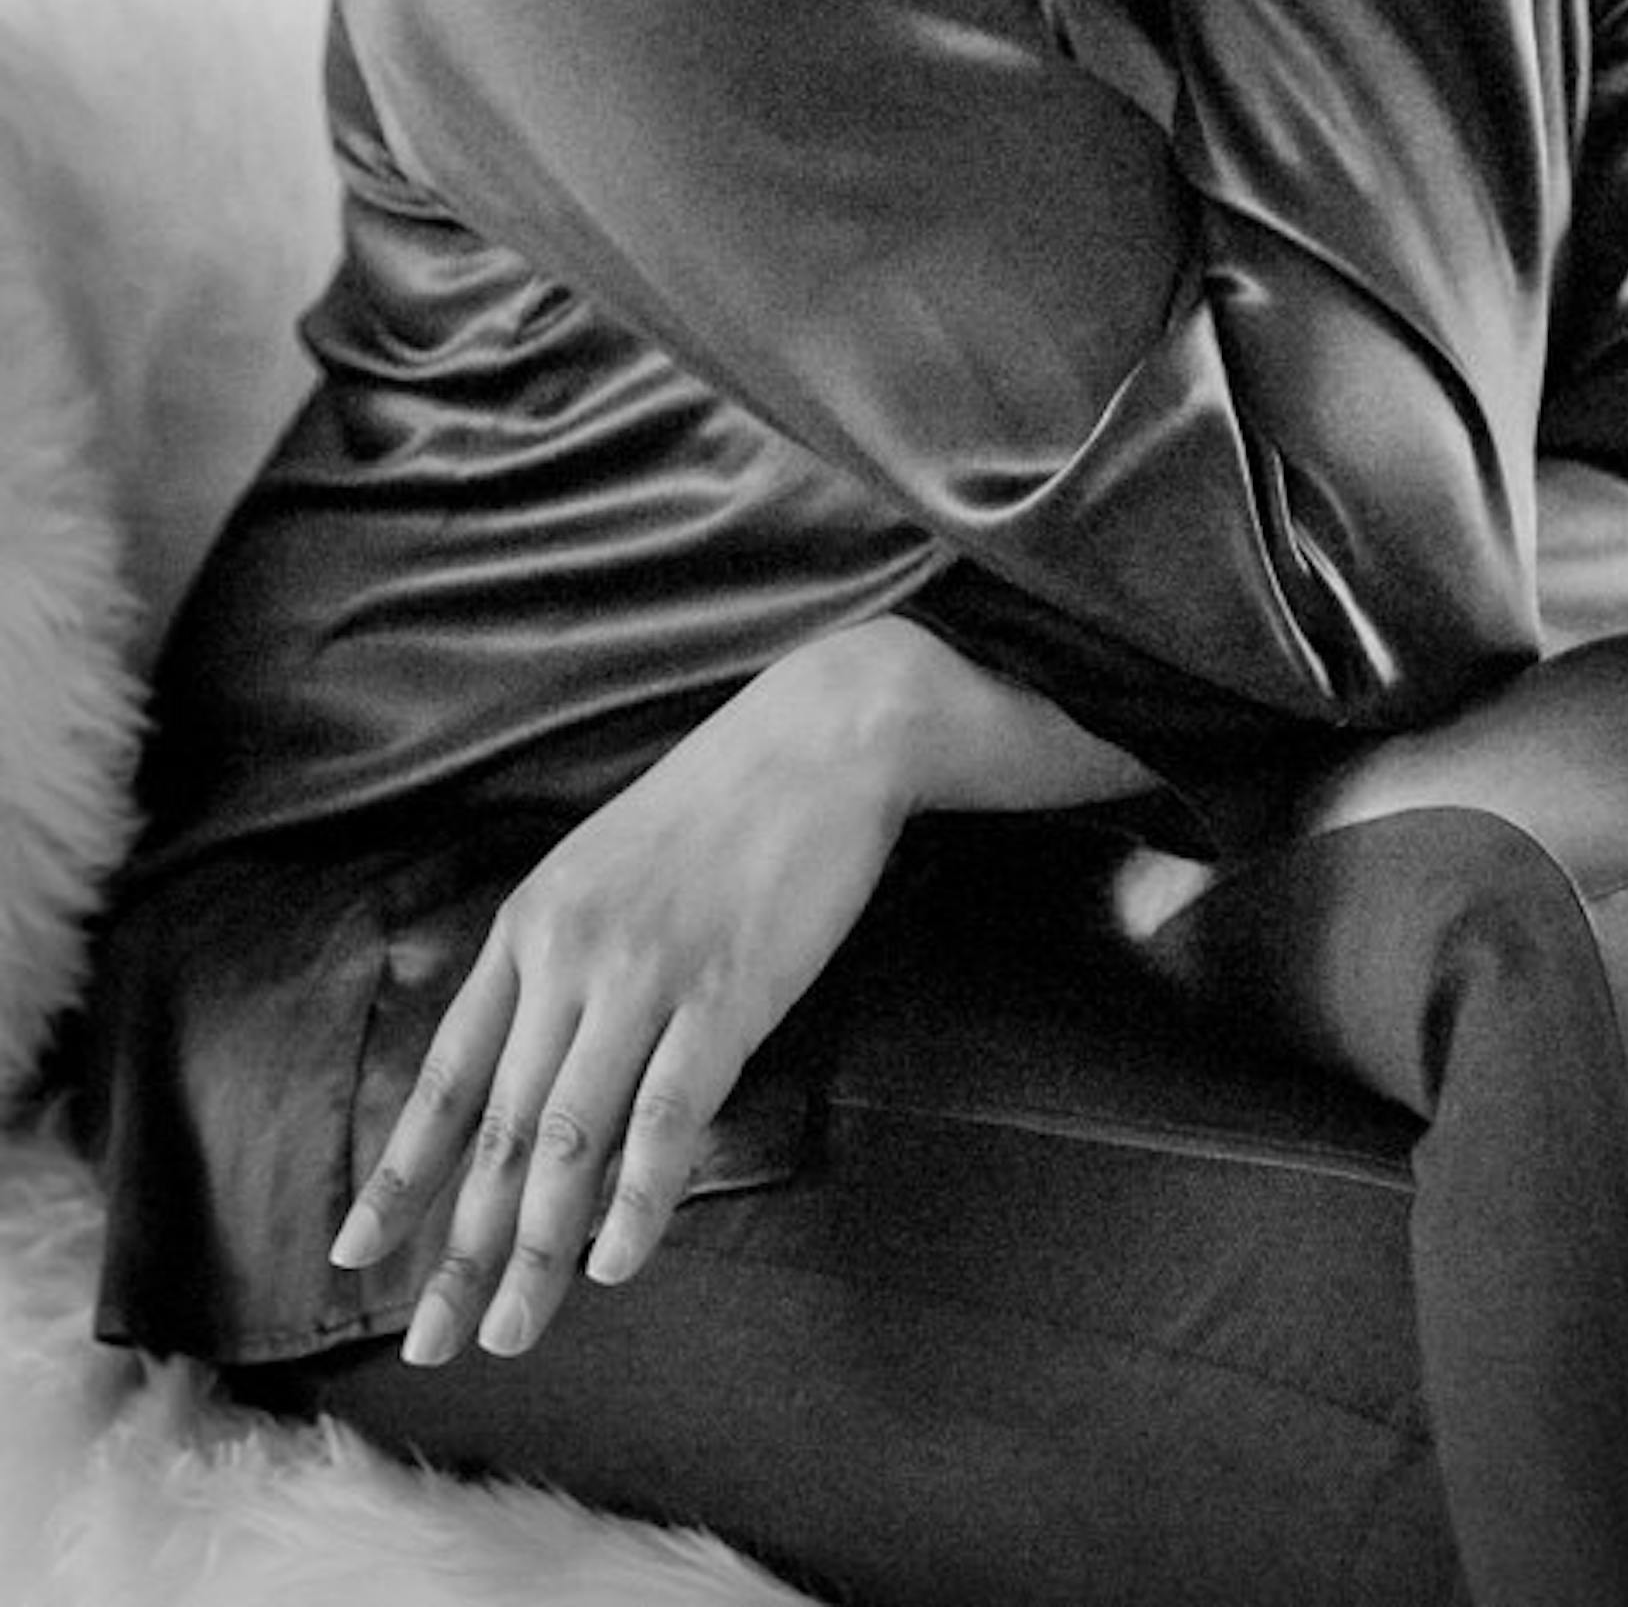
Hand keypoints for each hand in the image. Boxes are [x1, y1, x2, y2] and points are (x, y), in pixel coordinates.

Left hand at [329, 631, 915, 1366]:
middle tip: (431, 1342)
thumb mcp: (608, 870)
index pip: (449, 1074)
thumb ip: (566, 960)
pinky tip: (619, 1263)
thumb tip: (538, 1068)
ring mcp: (645, 976)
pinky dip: (637, 1200)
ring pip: (570, 1139)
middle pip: (502, 1130)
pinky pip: (668, 1115)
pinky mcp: (726, 993)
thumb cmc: (723, 807)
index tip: (356, 1255)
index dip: (403, 1173)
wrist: (822, 734)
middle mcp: (569, 957)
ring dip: (537, 1250)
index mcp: (533, 927)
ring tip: (513, 1331)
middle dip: (462, 1248)